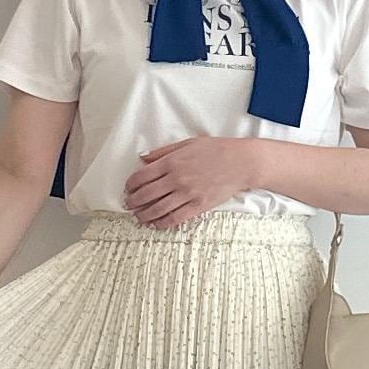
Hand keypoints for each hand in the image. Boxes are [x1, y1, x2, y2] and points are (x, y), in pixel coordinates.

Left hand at [123, 137, 259, 228]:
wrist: (240, 163)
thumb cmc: (215, 150)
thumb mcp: (187, 143)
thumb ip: (163, 152)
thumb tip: (143, 158)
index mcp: (171, 161)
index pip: (142, 176)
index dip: (131, 184)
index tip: (128, 189)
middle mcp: (176, 178)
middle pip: (146, 194)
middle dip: (133, 202)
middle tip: (129, 205)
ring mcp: (187, 194)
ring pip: (157, 209)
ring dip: (144, 215)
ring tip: (138, 217)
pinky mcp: (197, 206)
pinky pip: (175, 218)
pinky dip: (162, 223)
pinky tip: (155, 224)